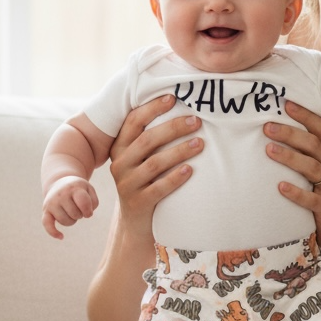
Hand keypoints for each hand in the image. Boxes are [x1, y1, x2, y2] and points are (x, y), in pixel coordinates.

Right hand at [42, 176, 98, 238]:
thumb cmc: (78, 189)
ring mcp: (52, 203)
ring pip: (65, 222)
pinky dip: (53, 232)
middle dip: (80, 214)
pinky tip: (61, 237)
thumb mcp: (89, 190)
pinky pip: (47, 224)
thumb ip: (94, 202)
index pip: (84, 204)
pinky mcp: (45, 210)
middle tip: (77, 207)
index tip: (88, 211)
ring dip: (71, 220)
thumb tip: (87, 214)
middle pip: (75, 215)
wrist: (60, 182)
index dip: (89, 211)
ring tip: (71, 212)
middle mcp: (61, 194)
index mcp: (74, 188)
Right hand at [108, 95, 202, 235]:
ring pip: (154, 163)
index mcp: (119, 148)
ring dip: (179, 151)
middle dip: (173, 128)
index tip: (173, 98)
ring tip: (200, 143)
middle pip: (147, 140)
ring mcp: (127, 185)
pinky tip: (191, 170)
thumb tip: (181, 105)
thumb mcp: (142, 158)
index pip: (133, 122)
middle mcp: (119, 164)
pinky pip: (158, 188)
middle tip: (196, 121)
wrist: (138, 222)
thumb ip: (152, 137)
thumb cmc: (147, 181)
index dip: (151, 108)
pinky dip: (175, 178)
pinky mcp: (138, 203)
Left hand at [264, 100, 320, 251]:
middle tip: (267, 126)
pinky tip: (279, 187)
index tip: (285, 103)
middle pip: (313, 145)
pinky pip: (311, 199)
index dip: (305, 115)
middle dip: (290, 133)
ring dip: (289, 157)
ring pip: (312, 168)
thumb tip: (276, 139)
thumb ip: (307, 159)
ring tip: (268, 149)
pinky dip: (295, 192)